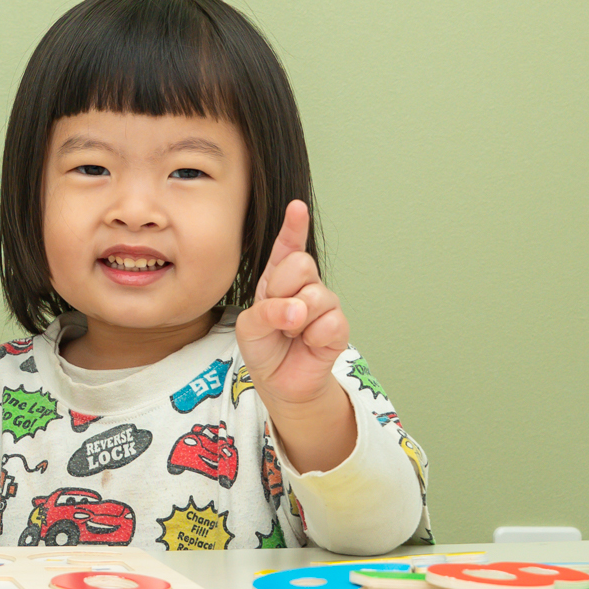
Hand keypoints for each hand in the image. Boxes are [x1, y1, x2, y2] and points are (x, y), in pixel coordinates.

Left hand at [234, 201, 346, 407]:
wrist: (279, 381)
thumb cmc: (263, 346)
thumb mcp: (249, 327)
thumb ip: (265, 312)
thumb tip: (298, 310)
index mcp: (278, 277)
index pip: (288, 247)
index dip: (294, 227)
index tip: (297, 207)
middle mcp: (304, 284)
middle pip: (301, 264)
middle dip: (283, 289)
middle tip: (278, 314)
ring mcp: (324, 304)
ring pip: (316, 295)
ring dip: (296, 319)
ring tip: (291, 332)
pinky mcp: (339, 327)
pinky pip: (330, 323)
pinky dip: (313, 337)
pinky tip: (308, 343)